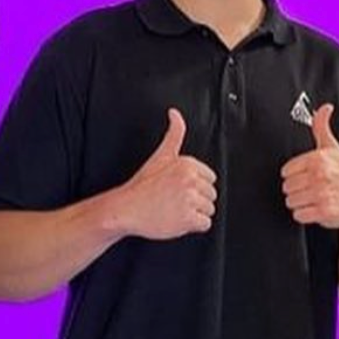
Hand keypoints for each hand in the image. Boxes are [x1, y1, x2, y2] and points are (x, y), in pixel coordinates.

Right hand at [117, 108, 216, 239]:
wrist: (127, 208)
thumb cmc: (143, 184)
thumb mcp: (161, 154)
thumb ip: (174, 132)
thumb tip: (175, 113)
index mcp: (187, 164)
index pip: (210, 178)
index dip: (196, 185)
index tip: (180, 188)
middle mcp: (190, 180)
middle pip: (211, 194)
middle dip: (197, 200)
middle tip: (176, 200)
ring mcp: (189, 199)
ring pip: (209, 210)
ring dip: (195, 214)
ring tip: (176, 209)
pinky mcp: (188, 219)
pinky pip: (205, 224)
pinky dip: (193, 226)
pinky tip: (178, 219)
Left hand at [281, 104, 338, 229]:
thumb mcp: (332, 148)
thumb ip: (322, 126)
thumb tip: (325, 108)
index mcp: (318, 158)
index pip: (286, 171)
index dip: (295, 175)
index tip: (307, 176)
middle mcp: (320, 175)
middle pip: (287, 186)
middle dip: (297, 190)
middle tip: (311, 188)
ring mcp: (322, 193)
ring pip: (291, 201)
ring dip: (301, 203)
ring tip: (314, 198)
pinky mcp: (324, 211)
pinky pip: (299, 215)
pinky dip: (305, 215)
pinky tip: (316, 209)